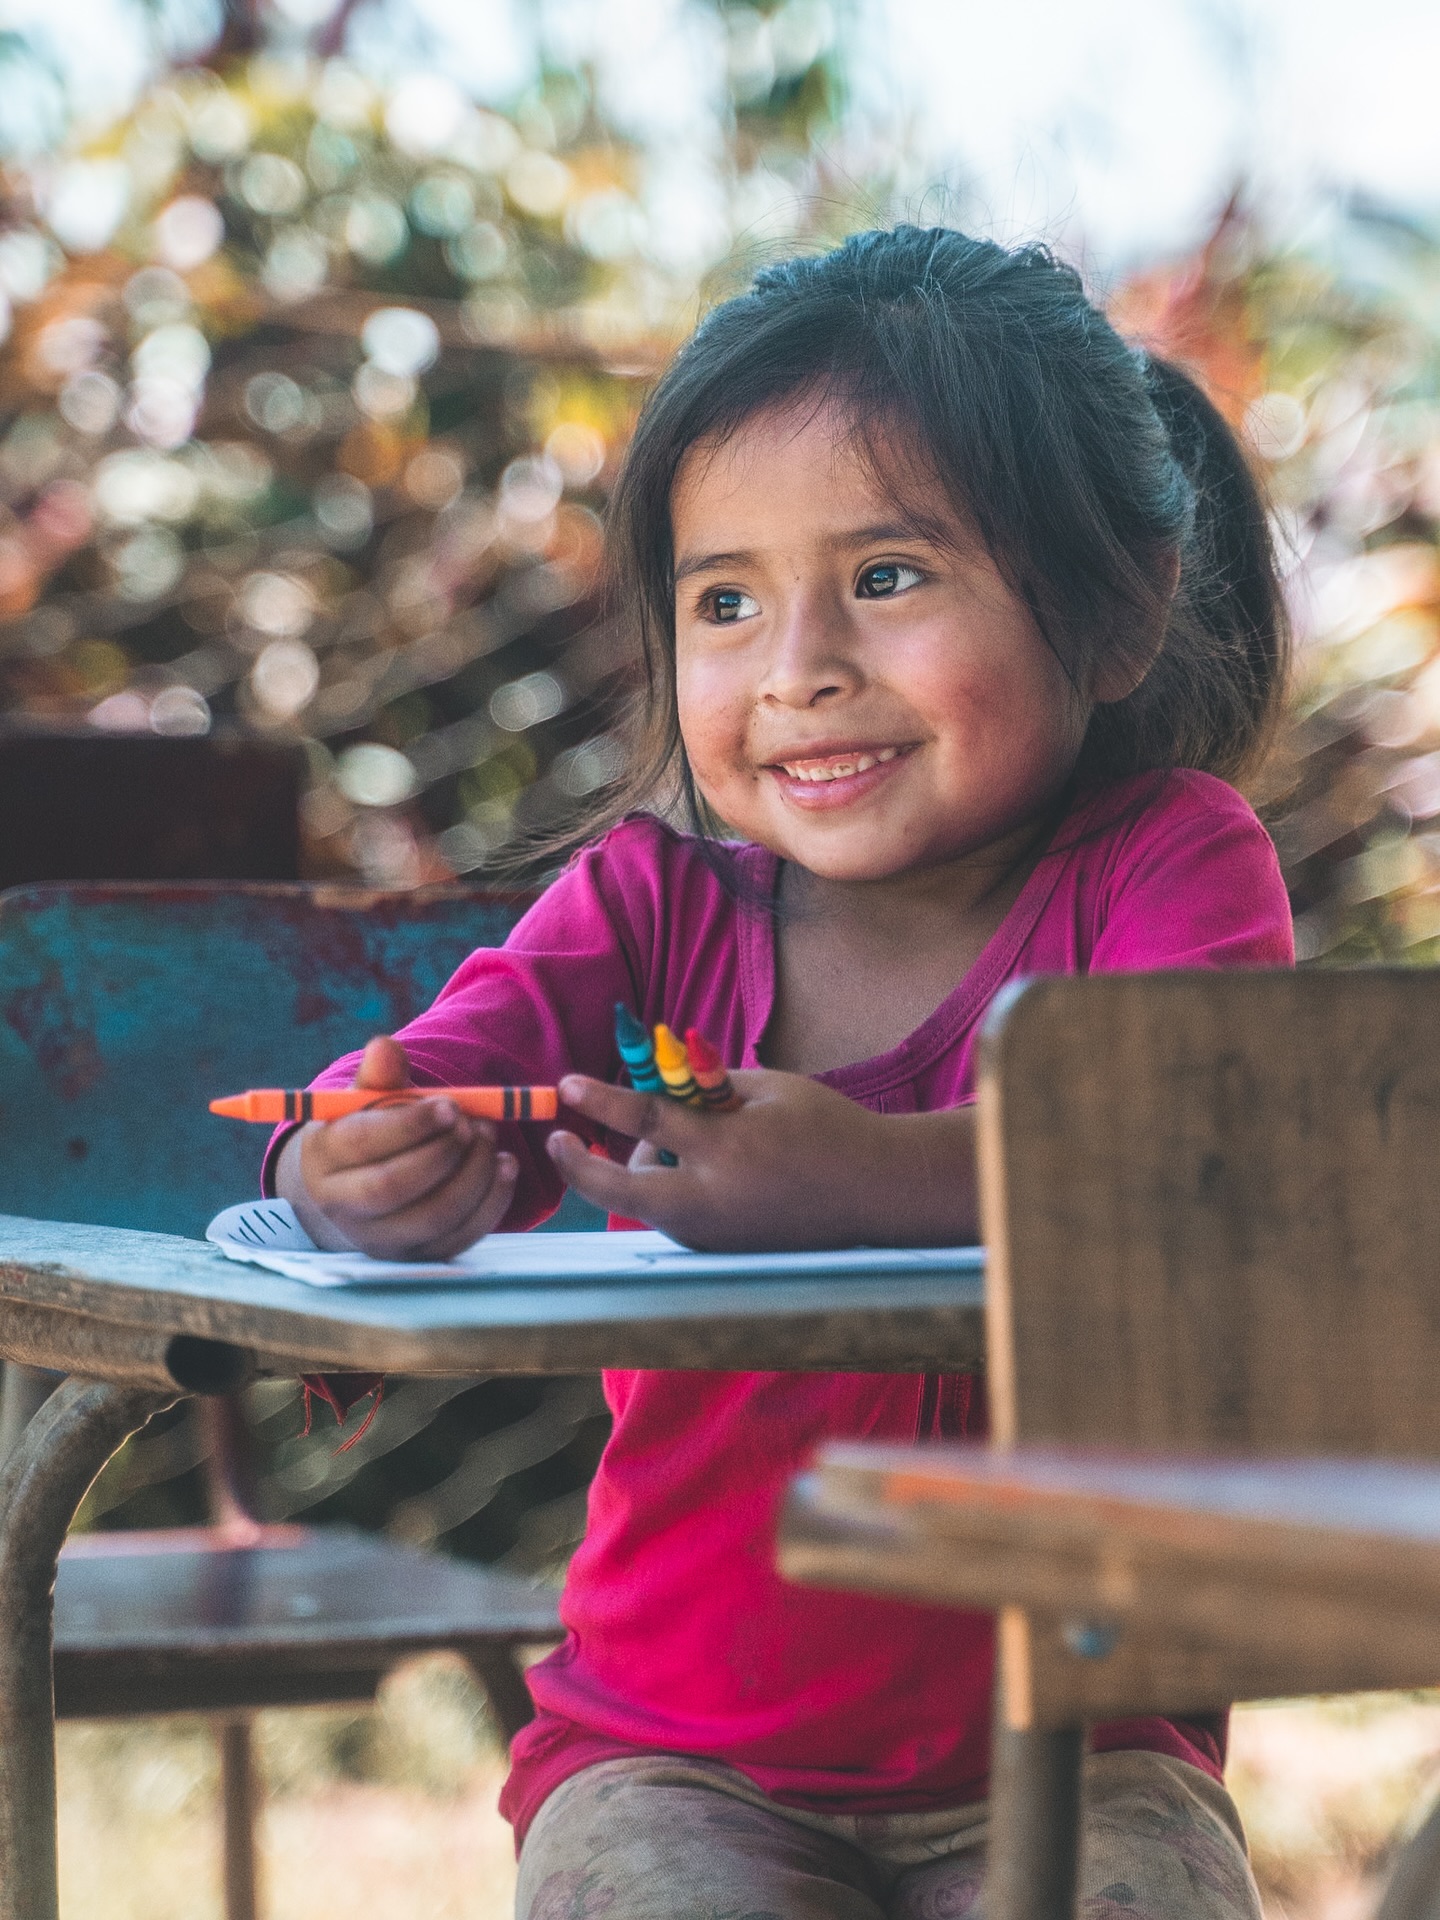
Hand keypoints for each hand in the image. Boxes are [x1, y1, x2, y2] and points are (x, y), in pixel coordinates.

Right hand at [274, 1036, 518, 1258]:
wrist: (361, 1185)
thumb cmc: (370, 1130)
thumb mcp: (368, 1100)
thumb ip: (380, 1075)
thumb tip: (385, 1048)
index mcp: (325, 1158)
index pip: (364, 1144)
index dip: (412, 1124)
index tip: (451, 1105)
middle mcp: (345, 1207)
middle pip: (393, 1187)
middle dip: (443, 1152)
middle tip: (474, 1123)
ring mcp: (382, 1240)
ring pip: (433, 1216)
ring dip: (474, 1174)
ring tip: (490, 1137)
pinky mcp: (418, 1257)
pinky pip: (460, 1238)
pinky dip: (491, 1202)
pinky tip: (504, 1167)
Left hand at [547, 1069, 978, 1250]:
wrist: (875, 1194)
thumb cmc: (827, 1129)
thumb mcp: (771, 1090)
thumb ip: (708, 1090)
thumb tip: (652, 1088)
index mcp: (729, 1149)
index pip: (649, 1121)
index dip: (602, 1101)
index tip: (566, 1085)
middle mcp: (715, 1200)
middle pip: (623, 1188)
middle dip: (581, 1166)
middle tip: (558, 1140)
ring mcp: (715, 1235)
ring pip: (650, 1200)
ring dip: (643, 1169)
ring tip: (677, 1141)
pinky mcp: (720, 1251)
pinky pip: (675, 1215)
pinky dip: (672, 1188)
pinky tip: (700, 1169)